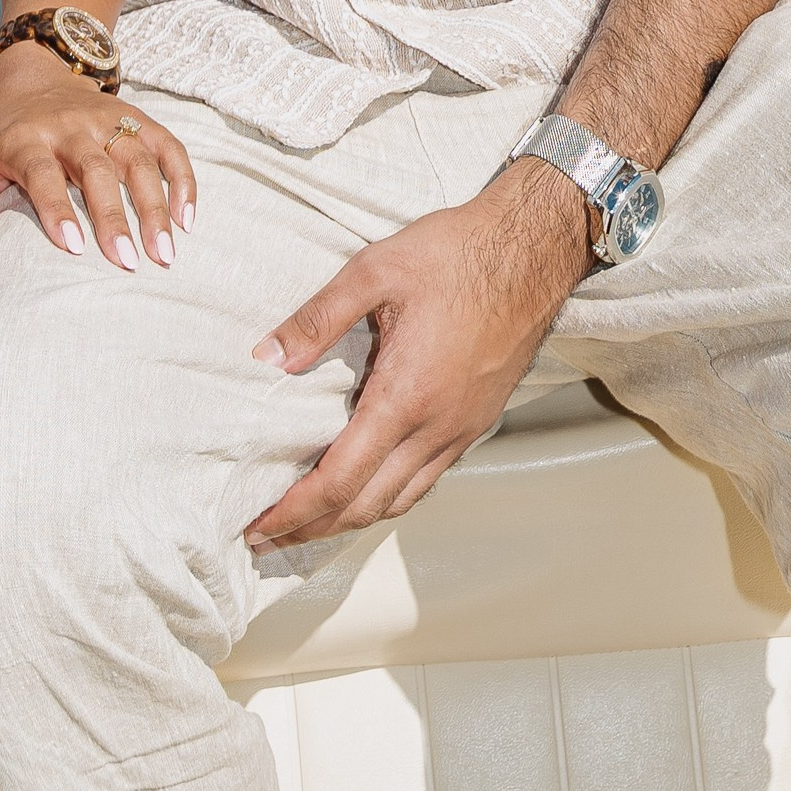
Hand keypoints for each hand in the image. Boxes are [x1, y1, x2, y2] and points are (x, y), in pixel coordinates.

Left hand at [0, 45, 194, 272]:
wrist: (32, 72)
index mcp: (24, 139)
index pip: (41, 171)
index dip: (56, 206)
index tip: (74, 248)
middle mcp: (68, 126)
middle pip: (96, 169)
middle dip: (113, 216)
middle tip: (127, 263)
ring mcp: (106, 119)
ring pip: (136, 159)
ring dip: (154, 205)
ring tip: (164, 254)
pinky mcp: (135, 116)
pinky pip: (167, 144)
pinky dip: (182, 178)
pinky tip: (188, 219)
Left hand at [243, 164, 588, 548]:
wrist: (530, 253)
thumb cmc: (456, 255)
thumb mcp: (375, 270)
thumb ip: (318, 318)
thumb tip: (268, 357)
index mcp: (405, 397)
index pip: (341, 479)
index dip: (295, 511)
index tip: (259, 526)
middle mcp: (435, 429)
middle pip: (366, 506)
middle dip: (313, 529)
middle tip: (267, 537)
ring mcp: (460, 431)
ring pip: (399, 501)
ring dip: (350, 520)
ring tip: (309, 522)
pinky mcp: (475, 423)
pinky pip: (425, 480)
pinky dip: (387, 498)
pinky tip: (367, 485)